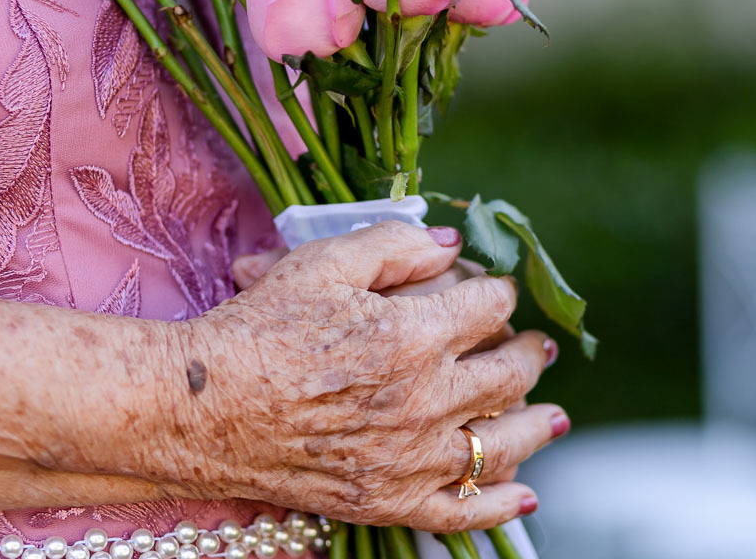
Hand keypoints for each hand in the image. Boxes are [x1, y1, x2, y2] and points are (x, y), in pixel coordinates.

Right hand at [153, 222, 564, 531]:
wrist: (201, 407)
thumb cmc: (258, 329)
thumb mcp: (322, 264)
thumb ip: (395, 243)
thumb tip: (453, 242)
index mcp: (413, 335)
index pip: (488, 305)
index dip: (496, 289)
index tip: (491, 288)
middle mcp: (424, 400)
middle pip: (508, 374)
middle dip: (529, 352)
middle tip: (536, 345)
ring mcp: (410, 459)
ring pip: (502, 444)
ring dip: (538, 425)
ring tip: (554, 414)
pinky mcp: (389, 500)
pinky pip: (463, 511)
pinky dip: (501, 505)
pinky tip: (526, 493)